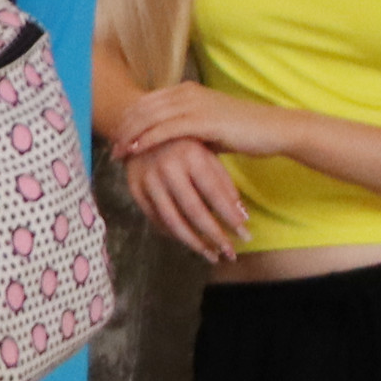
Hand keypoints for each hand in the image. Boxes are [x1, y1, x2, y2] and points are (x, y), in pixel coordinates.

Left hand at [105, 83, 306, 165]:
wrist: (272, 130)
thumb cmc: (242, 132)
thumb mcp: (206, 127)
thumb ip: (184, 129)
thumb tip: (165, 143)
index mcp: (186, 90)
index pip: (146, 101)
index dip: (127, 119)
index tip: (116, 137)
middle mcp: (187, 92)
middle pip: (142, 107)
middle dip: (123, 128)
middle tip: (110, 147)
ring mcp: (194, 105)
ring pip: (149, 117)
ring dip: (129, 136)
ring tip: (117, 152)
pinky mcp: (202, 120)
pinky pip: (165, 129)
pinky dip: (146, 140)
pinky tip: (134, 151)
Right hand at [118, 137, 251, 262]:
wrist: (142, 126)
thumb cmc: (184, 142)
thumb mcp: (207, 154)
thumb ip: (223, 182)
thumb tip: (241, 216)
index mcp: (190, 154)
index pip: (215, 192)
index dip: (230, 216)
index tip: (245, 234)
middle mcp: (167, 167)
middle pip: (194, 211)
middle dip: (215, 236)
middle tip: (230, 253)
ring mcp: (148, 179)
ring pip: (173, 221)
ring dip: (195, 243)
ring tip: (212, 255)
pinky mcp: (134, 189)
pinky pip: (156, 219)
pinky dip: (173, 234)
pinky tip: (190, 242)